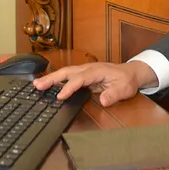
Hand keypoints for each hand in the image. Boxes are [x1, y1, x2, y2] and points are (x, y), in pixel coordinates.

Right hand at [32, 61, 157, 106]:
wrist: (131, 73)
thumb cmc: (127, 80)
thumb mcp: (125, 89)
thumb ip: (114, 94)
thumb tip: (103, 100)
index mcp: (97, 71)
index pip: (80, 79)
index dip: (69, 87)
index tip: (60, 97)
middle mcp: (88, 69)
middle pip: (67, 72)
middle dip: (52, 78)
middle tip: (37, 85)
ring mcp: (85, 71)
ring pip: (65, 73)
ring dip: (51, 78)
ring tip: (36, 85)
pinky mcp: (83, 75)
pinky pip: (68, 77)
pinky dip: (56, 80)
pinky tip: (47, 86)